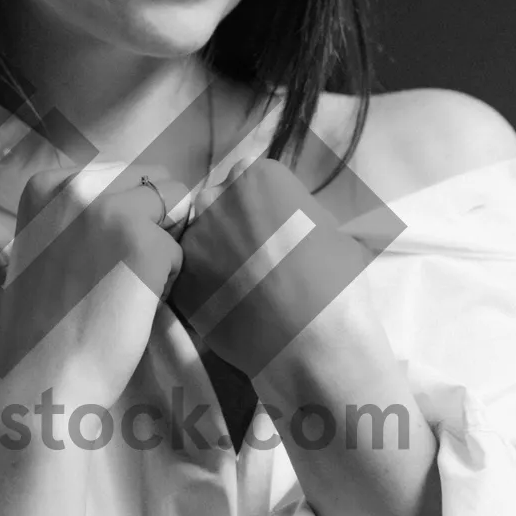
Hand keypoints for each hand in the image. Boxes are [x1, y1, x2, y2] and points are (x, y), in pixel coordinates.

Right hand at [0, 163, 186, 401]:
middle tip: (127, 270)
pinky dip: (169, 280)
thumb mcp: (39, 247)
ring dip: (165, 244)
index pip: (119, 172)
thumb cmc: (38, 325)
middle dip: (153, 219)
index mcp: (47, 182)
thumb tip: (123, 195)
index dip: (126, 211)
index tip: (101, 255)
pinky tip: (136, 307)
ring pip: (175, 207)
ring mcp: (113, 210)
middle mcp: (78, 185)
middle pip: (153, 180)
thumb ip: (73, 215)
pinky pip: (181, 250)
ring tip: (130, 287)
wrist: (44, 376)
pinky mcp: (146, 244)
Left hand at [170, 155, 372, 380]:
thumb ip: (296, 210)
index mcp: (257, 176)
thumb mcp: (329, 227)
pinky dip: (205, 287)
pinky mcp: (180, 279)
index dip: (259, 206)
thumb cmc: (335, 280)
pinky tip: (230, 306)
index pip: (248, 179)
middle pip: (218, 204)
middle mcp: (216, 198)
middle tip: (254, 258)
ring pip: (201, 240)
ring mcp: (193, 239)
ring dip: (215, 255)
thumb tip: (285, 217)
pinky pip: (191, 276)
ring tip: (242, 287)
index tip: (270, 228)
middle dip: (231, 225)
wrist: (311, 339)